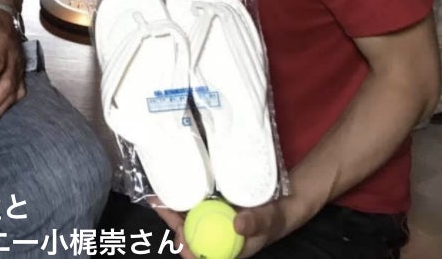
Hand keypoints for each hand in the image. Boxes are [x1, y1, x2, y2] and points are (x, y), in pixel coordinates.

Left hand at [149, 196, 291, 258]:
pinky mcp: (214, 209)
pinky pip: (196, 207)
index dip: (188, 251)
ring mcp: (214, 223)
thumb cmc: (276, 217)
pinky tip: (173, 190)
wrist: (283, 203)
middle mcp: (217, 239)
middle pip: (190, 237)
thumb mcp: (269, 220)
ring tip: (158, 198)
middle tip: (161, 206)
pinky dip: (184, 200)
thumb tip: (238, 224)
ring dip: (173, 212)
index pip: (203, 257)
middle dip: (173, 225)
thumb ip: (256, 222)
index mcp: (227, 250)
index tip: (181, 237)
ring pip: (189, 221)